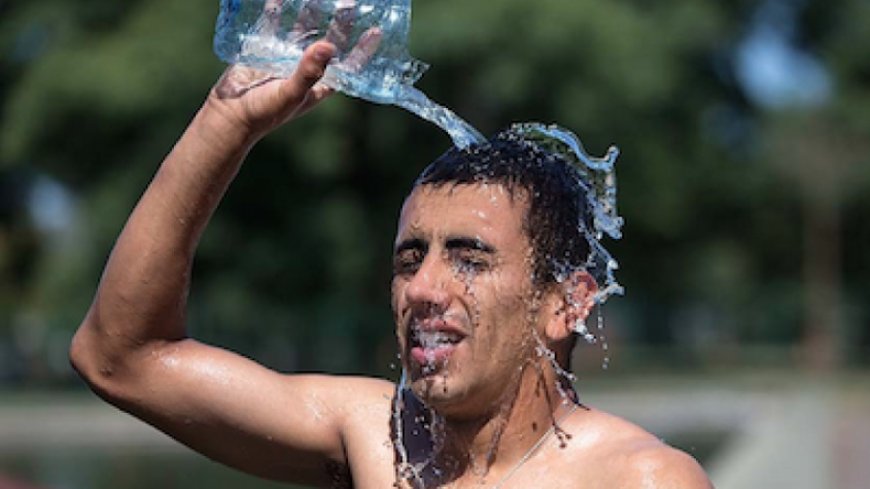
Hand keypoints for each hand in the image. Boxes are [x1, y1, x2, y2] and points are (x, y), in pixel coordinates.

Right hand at [206, 0, 380, 140]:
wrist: (230, 114)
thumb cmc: (265, 112)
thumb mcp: (292, 94)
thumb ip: (310, 72)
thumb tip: (329, 46)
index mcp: (318, 83)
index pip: (347, 65)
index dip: (362, 50)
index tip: (375, 31)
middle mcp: (305, 67)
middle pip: (328, 40)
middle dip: (340, 22)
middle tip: (350, 2)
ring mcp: (285, 55)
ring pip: (303, 28)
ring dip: (311, 11)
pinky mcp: (264, 47)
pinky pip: (272, 22)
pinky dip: (276, 8)